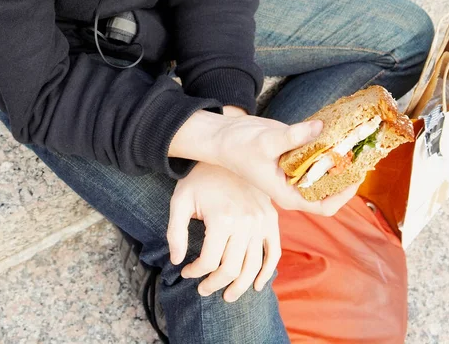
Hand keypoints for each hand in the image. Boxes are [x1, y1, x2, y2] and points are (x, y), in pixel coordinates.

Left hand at [167, 162, 280, 301]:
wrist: (226, 153)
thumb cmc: (199, 180)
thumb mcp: (180, 201)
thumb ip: (175, 232)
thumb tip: (176, 261)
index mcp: (222, 219)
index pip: (208, 261)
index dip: (194, 272)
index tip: (185, 272)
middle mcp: (245, 223)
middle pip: (231, 269)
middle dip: (214, 284)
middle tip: (203, 290)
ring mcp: (262, 223)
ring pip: (253, 266)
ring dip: (240, 286)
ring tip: (226, 295)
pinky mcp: (271, 220)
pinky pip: (274, 252)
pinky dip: (267, 272)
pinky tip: (257, 285)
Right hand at [169, 111, 356, 215]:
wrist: (224, 136)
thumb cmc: (237, 148)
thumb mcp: (265, 143)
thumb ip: (294, 136)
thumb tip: (321, 128)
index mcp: (288, 194)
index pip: (324, 206)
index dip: (344, 195)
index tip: (355, 174)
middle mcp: (296, 185)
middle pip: (331, 186)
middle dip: (348, 170)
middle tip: (362, 150)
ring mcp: (298, 169)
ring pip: (327, 166)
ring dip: (342, 154)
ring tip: (357, 136)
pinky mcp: (297, 152)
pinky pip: (319, 150)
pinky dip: (330, 140)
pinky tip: (340, 126)